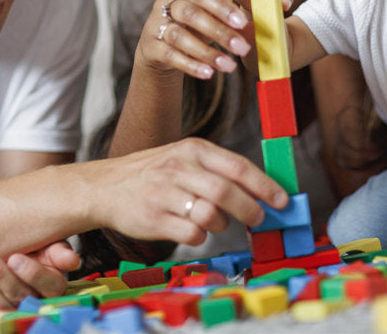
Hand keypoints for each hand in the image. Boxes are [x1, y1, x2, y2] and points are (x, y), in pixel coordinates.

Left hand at [0, 241, 80, 309]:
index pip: (51, 284)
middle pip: (21, 295)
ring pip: (2, 306)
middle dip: (0, 274)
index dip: (33, 273)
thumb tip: (73, 261)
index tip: (15, 258)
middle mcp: (37, 302)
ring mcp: (16, 312)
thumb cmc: (31, 251)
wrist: (5, 257)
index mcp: (54, 284)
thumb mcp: (47, 246)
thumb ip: (58, 251)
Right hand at [93, 137, 288, 247]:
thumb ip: (218, 170)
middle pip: (227, 192)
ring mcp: (164, 194)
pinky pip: (192, 234)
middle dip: (250, 209)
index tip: (281, 199)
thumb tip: (259, 190)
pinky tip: (192, 228)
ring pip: (211, 215)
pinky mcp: (154, 220)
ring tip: (216, 221)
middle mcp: (178, 169)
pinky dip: (200, 236)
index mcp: (192, 149)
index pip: (237, 166)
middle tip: (259, 218)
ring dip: (222, 223)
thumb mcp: (183, 158)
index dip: (264, 185)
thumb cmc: (153, 174)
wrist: (105, 187)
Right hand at [140, 0, 250, 80]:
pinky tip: (209, 73)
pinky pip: (171, 56)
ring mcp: (154, 26)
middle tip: (243, 47)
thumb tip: (248, 23)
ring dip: (207, 52)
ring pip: (179, 37)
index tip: (242, 22)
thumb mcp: (208, 15)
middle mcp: (164, 4)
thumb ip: (224, 15)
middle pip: (190, 14)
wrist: (161, 48)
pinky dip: (191, 65)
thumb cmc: (192, 26)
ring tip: (230, 66)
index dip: (222, 7)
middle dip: (219, 31)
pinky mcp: (150, 48)